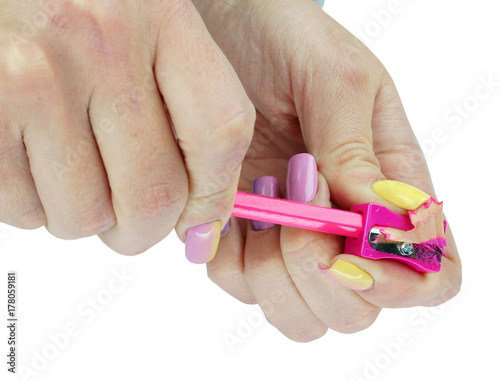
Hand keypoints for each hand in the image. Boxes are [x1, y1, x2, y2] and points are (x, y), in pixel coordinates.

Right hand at [0, 0, 254, 257]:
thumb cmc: (75, 6)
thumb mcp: (143, 25)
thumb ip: (183, 101)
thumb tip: (199, 210)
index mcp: (159, 16)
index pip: (220, 134)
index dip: (215, 197)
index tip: (203, 221)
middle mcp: (101, 46)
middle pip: (155, 195)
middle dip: (146, 228)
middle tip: (134, 218)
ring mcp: (35, 79)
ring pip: (86, 216)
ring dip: (87, 217)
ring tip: (78, 175)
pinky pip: (25, 210)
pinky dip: (35, 207)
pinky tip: (37, 165)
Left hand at [194, 0, 461, 340]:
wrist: (222, 32)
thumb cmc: (287, 41)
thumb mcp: (335, 77)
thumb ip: (354, 148)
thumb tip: (374, 218)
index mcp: (391, 189)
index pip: (431, 272)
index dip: (403, 285)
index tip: (350, 255)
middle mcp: (344, 227)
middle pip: (356, 310)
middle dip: (323, 277)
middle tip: (298, 211)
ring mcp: (290, 239)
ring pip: (299, 314)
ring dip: (274, 274)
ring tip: (265, 199)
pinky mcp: (241, 239)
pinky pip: (240, 285)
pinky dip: (232, 260)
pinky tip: (236, 205)